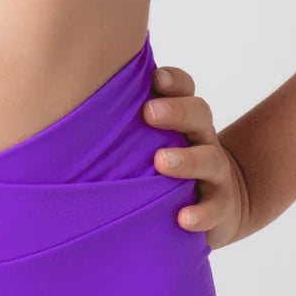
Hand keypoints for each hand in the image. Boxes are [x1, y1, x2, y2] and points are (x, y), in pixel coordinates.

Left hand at [144, 64, 253, 250]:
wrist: (220, 202)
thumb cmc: (172, 162)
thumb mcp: (154, 138)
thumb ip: (127, 121)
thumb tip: (74, 101)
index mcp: (184, 117)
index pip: (184, 88)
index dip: (173, 80)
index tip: (154, 78)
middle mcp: (202, 138)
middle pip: (199, 113)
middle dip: (176, 111)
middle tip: (150, 113)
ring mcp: (214, 173)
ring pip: (209, 159)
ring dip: (186, 159)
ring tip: (162, 162)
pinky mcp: (220, 207)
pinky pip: (215, 209)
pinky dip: (201, 213)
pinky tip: (184, 218)